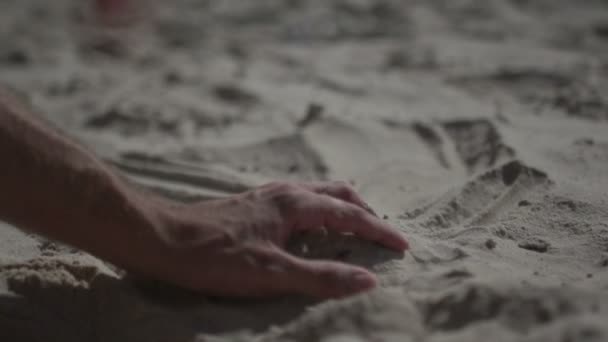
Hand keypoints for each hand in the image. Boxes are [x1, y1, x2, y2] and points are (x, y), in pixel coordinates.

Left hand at [132, 181, 408, 297]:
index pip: (351, 216)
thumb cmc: (215, 256)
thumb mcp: (271, 273)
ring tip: (354, 232)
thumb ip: (321, 277)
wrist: (164, 239)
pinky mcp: (255, 205)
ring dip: (343, 210)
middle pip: (338, 194)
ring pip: (319, 194)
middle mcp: (286, 192)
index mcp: (296, 204)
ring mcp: (269, 196)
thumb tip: (367, 280)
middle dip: (365, 213)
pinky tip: (311, 232)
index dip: (379, 231)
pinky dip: (320, 213)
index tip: (402, 246)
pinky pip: (301, 202)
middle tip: (381, 235)